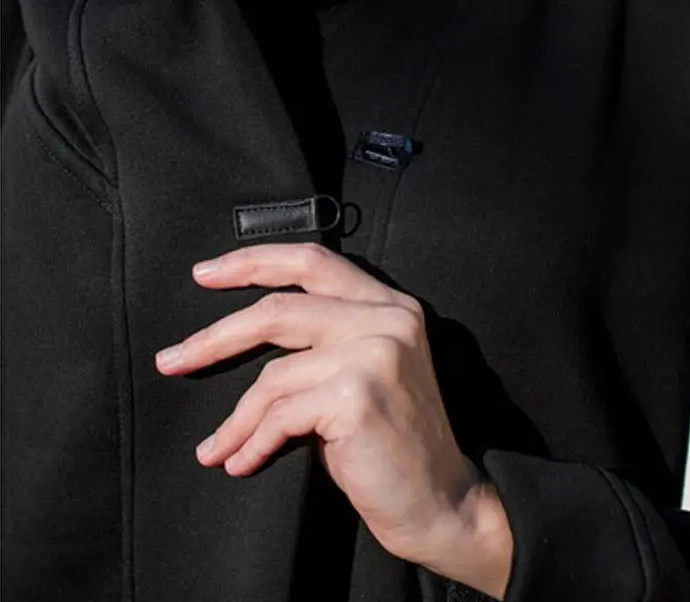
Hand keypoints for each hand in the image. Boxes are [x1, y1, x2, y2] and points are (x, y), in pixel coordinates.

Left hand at [154, 242, 511, 598]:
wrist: (442, 502)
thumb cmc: (390, 442)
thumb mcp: (360, 374)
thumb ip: (319, 341)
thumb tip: (236, 336)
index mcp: (388, 305)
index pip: (313, 262)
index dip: (253, 262)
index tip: (205, 275)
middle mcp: (388, 318)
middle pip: (278, 309)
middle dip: (215, 336)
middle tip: (172, 359)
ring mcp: (376, 352)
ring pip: (274, 374)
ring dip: (235, 418)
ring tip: (218, 446)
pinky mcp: (359, 395)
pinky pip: (281, 414)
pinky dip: (252, 441)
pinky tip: (241, 461)